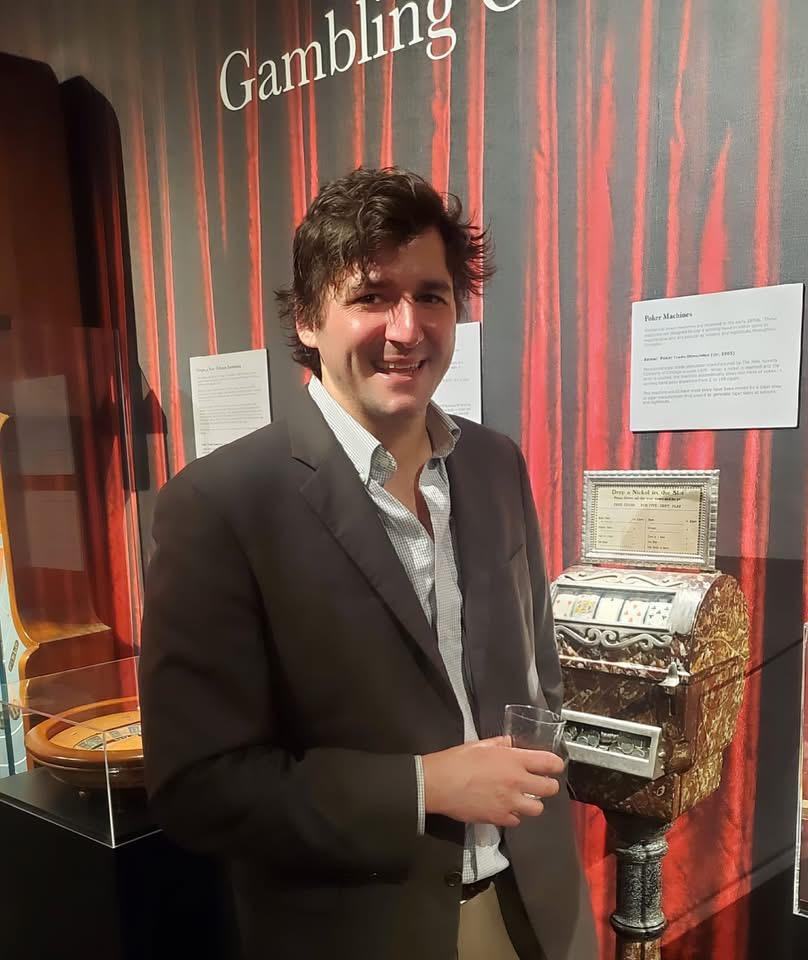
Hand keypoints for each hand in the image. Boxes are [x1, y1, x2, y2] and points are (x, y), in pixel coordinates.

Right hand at [421, 736, 563, 827]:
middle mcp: (517, 782)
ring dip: (532, 803)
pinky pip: (517, 820)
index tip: (554, 766)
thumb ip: (500, 744)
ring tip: (522, 798)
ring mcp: (510, 802)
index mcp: (514, 760)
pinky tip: (505, 808)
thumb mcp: (480, 744)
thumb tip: (510, 744)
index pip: (549, 762)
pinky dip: (514, 815)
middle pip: (550, 789)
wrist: (439, 784)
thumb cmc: (458, 760)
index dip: (555, 764)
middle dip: (548, 786)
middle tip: (540, 783)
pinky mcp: (499, 818)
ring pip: (538, 809)